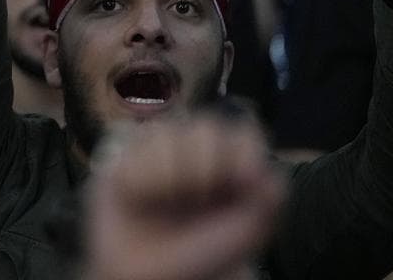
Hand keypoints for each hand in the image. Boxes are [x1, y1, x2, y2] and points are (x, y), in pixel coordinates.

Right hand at [85, 116, 283, 279]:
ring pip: (167, 133)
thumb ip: (270, 197)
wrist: (148, 278)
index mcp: (230, 169)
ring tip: (166, 203)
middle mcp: (194, 157)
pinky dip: (141, 181)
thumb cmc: (200, 259)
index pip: (243, 134)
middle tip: (199, 197)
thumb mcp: (249, 232)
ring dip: (171, 175)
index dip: (244, 150)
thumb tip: (262, 167)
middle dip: (205, 165)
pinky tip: (140, 201)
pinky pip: (134, 151)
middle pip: (206, 128)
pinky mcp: (123, 163)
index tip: (244, 179)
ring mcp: (157, 156)